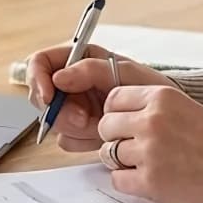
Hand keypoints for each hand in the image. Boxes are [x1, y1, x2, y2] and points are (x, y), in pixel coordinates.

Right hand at [25, 44, 176, 151]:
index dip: (37, 79)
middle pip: (43, 97)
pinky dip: (82, 141)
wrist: (164, 120)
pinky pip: (66, 140)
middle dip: (62, 112)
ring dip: (76, 128)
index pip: (40, 63)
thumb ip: (90, 70)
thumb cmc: (150, 88)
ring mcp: (74, 108)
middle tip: (86, 119)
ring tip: (101, 124)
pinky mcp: (79, 131)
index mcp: (79, 60)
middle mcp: (72, 83)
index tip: (49, 98)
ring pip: (53, 121)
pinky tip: (100, 136)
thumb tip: (58, 78)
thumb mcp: (125, 72)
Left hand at [97, 85, 202, 202]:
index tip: (126, 124)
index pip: (114, 98)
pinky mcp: (150, 182)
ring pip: (108, 153)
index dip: (117, 113)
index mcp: (163, 97)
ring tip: (148, 164)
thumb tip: (116, 113)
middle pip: (106, 125)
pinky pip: (117, 180)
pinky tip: (151, 180)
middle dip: (116, 138)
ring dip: (122, 161)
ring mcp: (150, 151)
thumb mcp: (187, 109)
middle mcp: (153, 120)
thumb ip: (155, 107)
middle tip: (136, 148)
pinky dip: (129, 182)